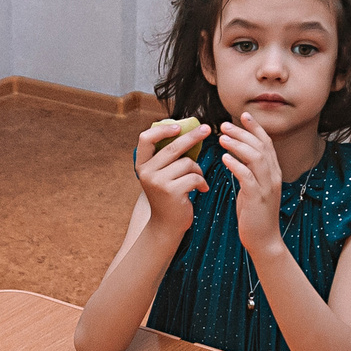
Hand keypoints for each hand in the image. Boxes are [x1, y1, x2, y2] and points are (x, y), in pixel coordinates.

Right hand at [134, 118, 211, 235]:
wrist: (167, 225)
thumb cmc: (169, 195)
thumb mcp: (162, 174)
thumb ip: (168, 157)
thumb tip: (188, 131)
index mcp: (142, 164)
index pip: (146, 139)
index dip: (162, 129)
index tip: (178, 126)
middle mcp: (146, 172)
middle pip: (172, 147)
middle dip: (193, 137)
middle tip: (208, 129)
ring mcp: (158, 182)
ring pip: (187, 163)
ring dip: (198, 170)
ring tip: (198, 180)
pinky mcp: (172, 192)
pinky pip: (195, 177)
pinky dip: (202, 182)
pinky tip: (202, 189)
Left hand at [218, 112, 285, 252]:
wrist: (264, 240)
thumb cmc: (255, 215)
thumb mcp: (252, 189)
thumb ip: (248, 173)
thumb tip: (234, 158)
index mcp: (273, 172)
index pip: (266, 143)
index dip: (256, 128)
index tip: (244, 115)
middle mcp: (273, 176)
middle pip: (261, 146)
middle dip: (243, 133)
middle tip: (225, 125)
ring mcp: (267, 187)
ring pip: (256, 158)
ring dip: (238, 145)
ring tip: (223, 138)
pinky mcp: (258, 198)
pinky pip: (247, 177)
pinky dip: (236, 165)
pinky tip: (225, 159)